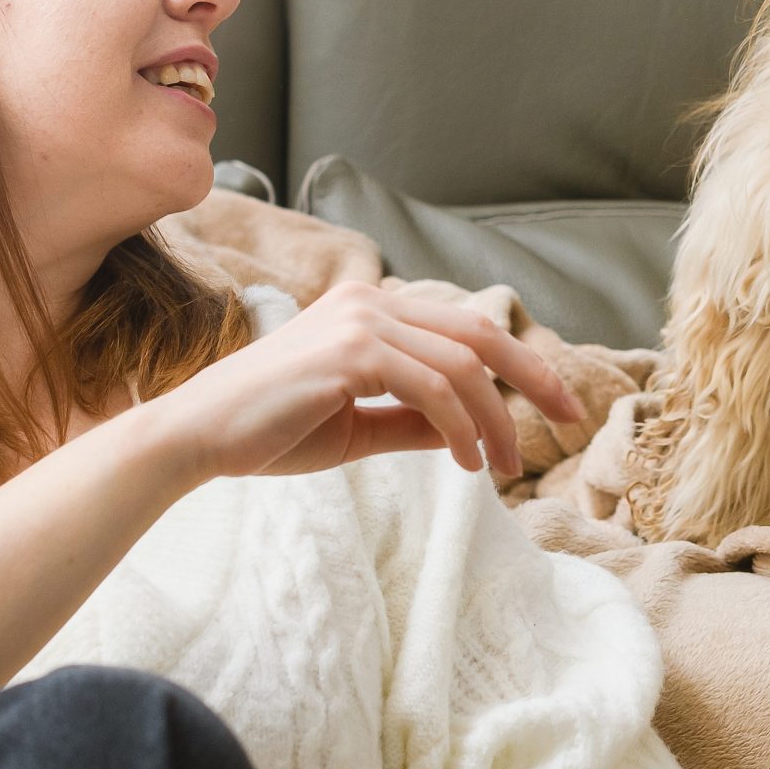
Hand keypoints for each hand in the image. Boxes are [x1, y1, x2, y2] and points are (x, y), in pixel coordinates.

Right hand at [132, 282, 584, 484]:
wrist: (196, 439)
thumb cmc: (269, 432)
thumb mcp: (358, 427)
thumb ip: (414, 420)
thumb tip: (472, 431)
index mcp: (371, 308)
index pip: (466, 327)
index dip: (522, 365)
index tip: (558, 408)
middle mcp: (371, 300)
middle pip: (481, 332)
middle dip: (535, 378)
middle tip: (572, 422)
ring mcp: (361, 321)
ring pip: (463, 365)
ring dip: (495, 421)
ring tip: (503, 468)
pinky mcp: (351, 351)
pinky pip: (434, 389)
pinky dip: (462, 428)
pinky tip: (467, 463)